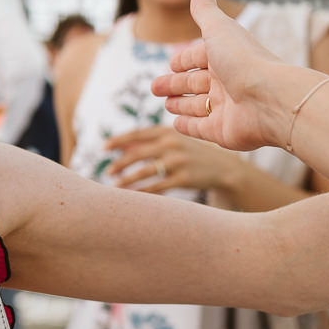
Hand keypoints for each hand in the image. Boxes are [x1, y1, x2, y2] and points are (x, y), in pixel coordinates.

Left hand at [106, 125, 243, 193]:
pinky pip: (157, 187)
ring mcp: (178, 161)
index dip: (118, 140)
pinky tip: (132, 196)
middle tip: (108, 172)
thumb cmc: (192, 154)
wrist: (224, 168)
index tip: (104, 148)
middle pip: (137, 153)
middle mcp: (172, 144)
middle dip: (119, 163)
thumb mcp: (174, 142)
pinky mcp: (183, 178)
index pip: (137, 134)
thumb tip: (120, 146)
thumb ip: (149, 143)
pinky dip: (142, 192)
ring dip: (127, 179)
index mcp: (167, 132)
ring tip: (115, 186)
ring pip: (145, 171)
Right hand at [151, 0, 296, 150]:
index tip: (171, 64)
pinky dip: (187, 126)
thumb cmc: (245, 61)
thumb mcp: (219, 29)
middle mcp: (226, 82)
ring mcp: (225, 108)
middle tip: (154, 88)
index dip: (185, 60)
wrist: (272, 100)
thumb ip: (205, 9)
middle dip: (174, 84)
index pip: (200, 57)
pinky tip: (175, 123)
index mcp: (225, 57)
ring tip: (166, 104)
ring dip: (180, 104)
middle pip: (194, 82)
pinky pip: (200, 129)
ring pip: (196, 106)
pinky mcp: (222, 131)